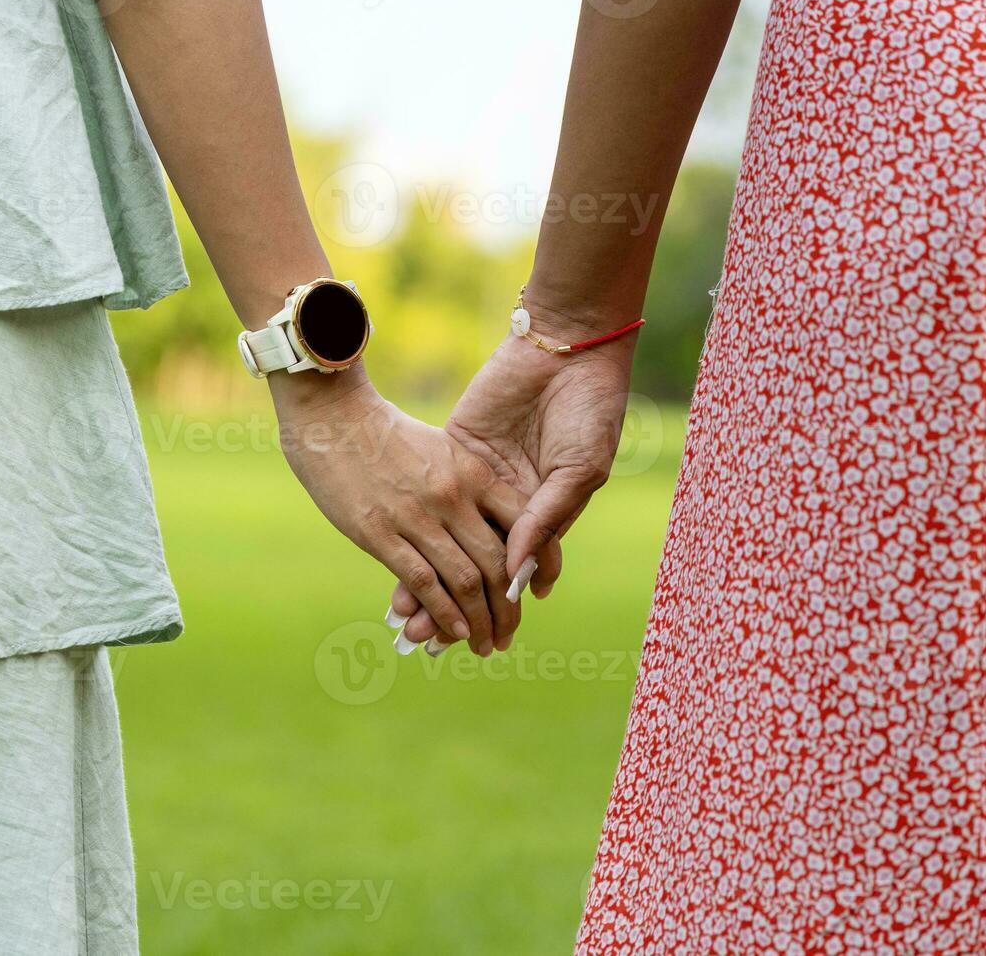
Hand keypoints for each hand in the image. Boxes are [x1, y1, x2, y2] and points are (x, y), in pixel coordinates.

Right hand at [270, 370, 532, 654]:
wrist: (332, 416)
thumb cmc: (386, 434)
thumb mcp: (442, 450)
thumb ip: (467, 486)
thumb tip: (486, 528)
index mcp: (474, 472)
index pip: (525, 527)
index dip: (536, 566)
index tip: (536, 592)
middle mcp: (454, 496)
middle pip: (499, 564)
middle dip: (508, 609)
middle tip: (509, 635)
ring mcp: (418, 516)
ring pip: (466, 581)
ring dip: (480, 622)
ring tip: (485, 645)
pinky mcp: (380, 534)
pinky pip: (424, 583)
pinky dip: (444, 614)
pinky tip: (454, 632)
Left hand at [388, 328, 633, 653]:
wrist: (566, 344)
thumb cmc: (590, 407)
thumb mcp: (580, 468)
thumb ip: (547, 517)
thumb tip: (516, 572)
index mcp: (545, 510)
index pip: (514, 571)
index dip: (495, 606)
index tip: (477, 639)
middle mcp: (511, 501)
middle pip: (476, 565)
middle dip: (454, 604)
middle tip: (429, 641)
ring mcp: (481, 478)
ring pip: (449, 541)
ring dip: (428, 579)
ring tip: (405, 616)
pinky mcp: (456, 451)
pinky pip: (433, 501)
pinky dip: (415, 534)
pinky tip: (395, 566)